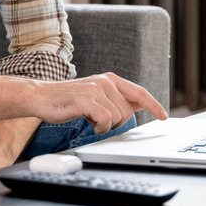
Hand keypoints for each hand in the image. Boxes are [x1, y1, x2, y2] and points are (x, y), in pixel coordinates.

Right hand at [34, 72, 167, 133]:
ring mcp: (96, 88)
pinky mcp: (87, 98)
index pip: (139, 92)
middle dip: (116, 122)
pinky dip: (98, 127)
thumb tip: (137, 107)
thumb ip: (115, 99)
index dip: (153, 105)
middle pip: (127, 112)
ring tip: (89, 119)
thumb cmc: (68, 100)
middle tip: (98, 120)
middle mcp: (105, 81)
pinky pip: (105, 120)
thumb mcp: (95, 96)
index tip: (164, 116)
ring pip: (117, 117)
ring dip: (104, 125)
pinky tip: (87, 122)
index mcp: (110, 79)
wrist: (42, 97)